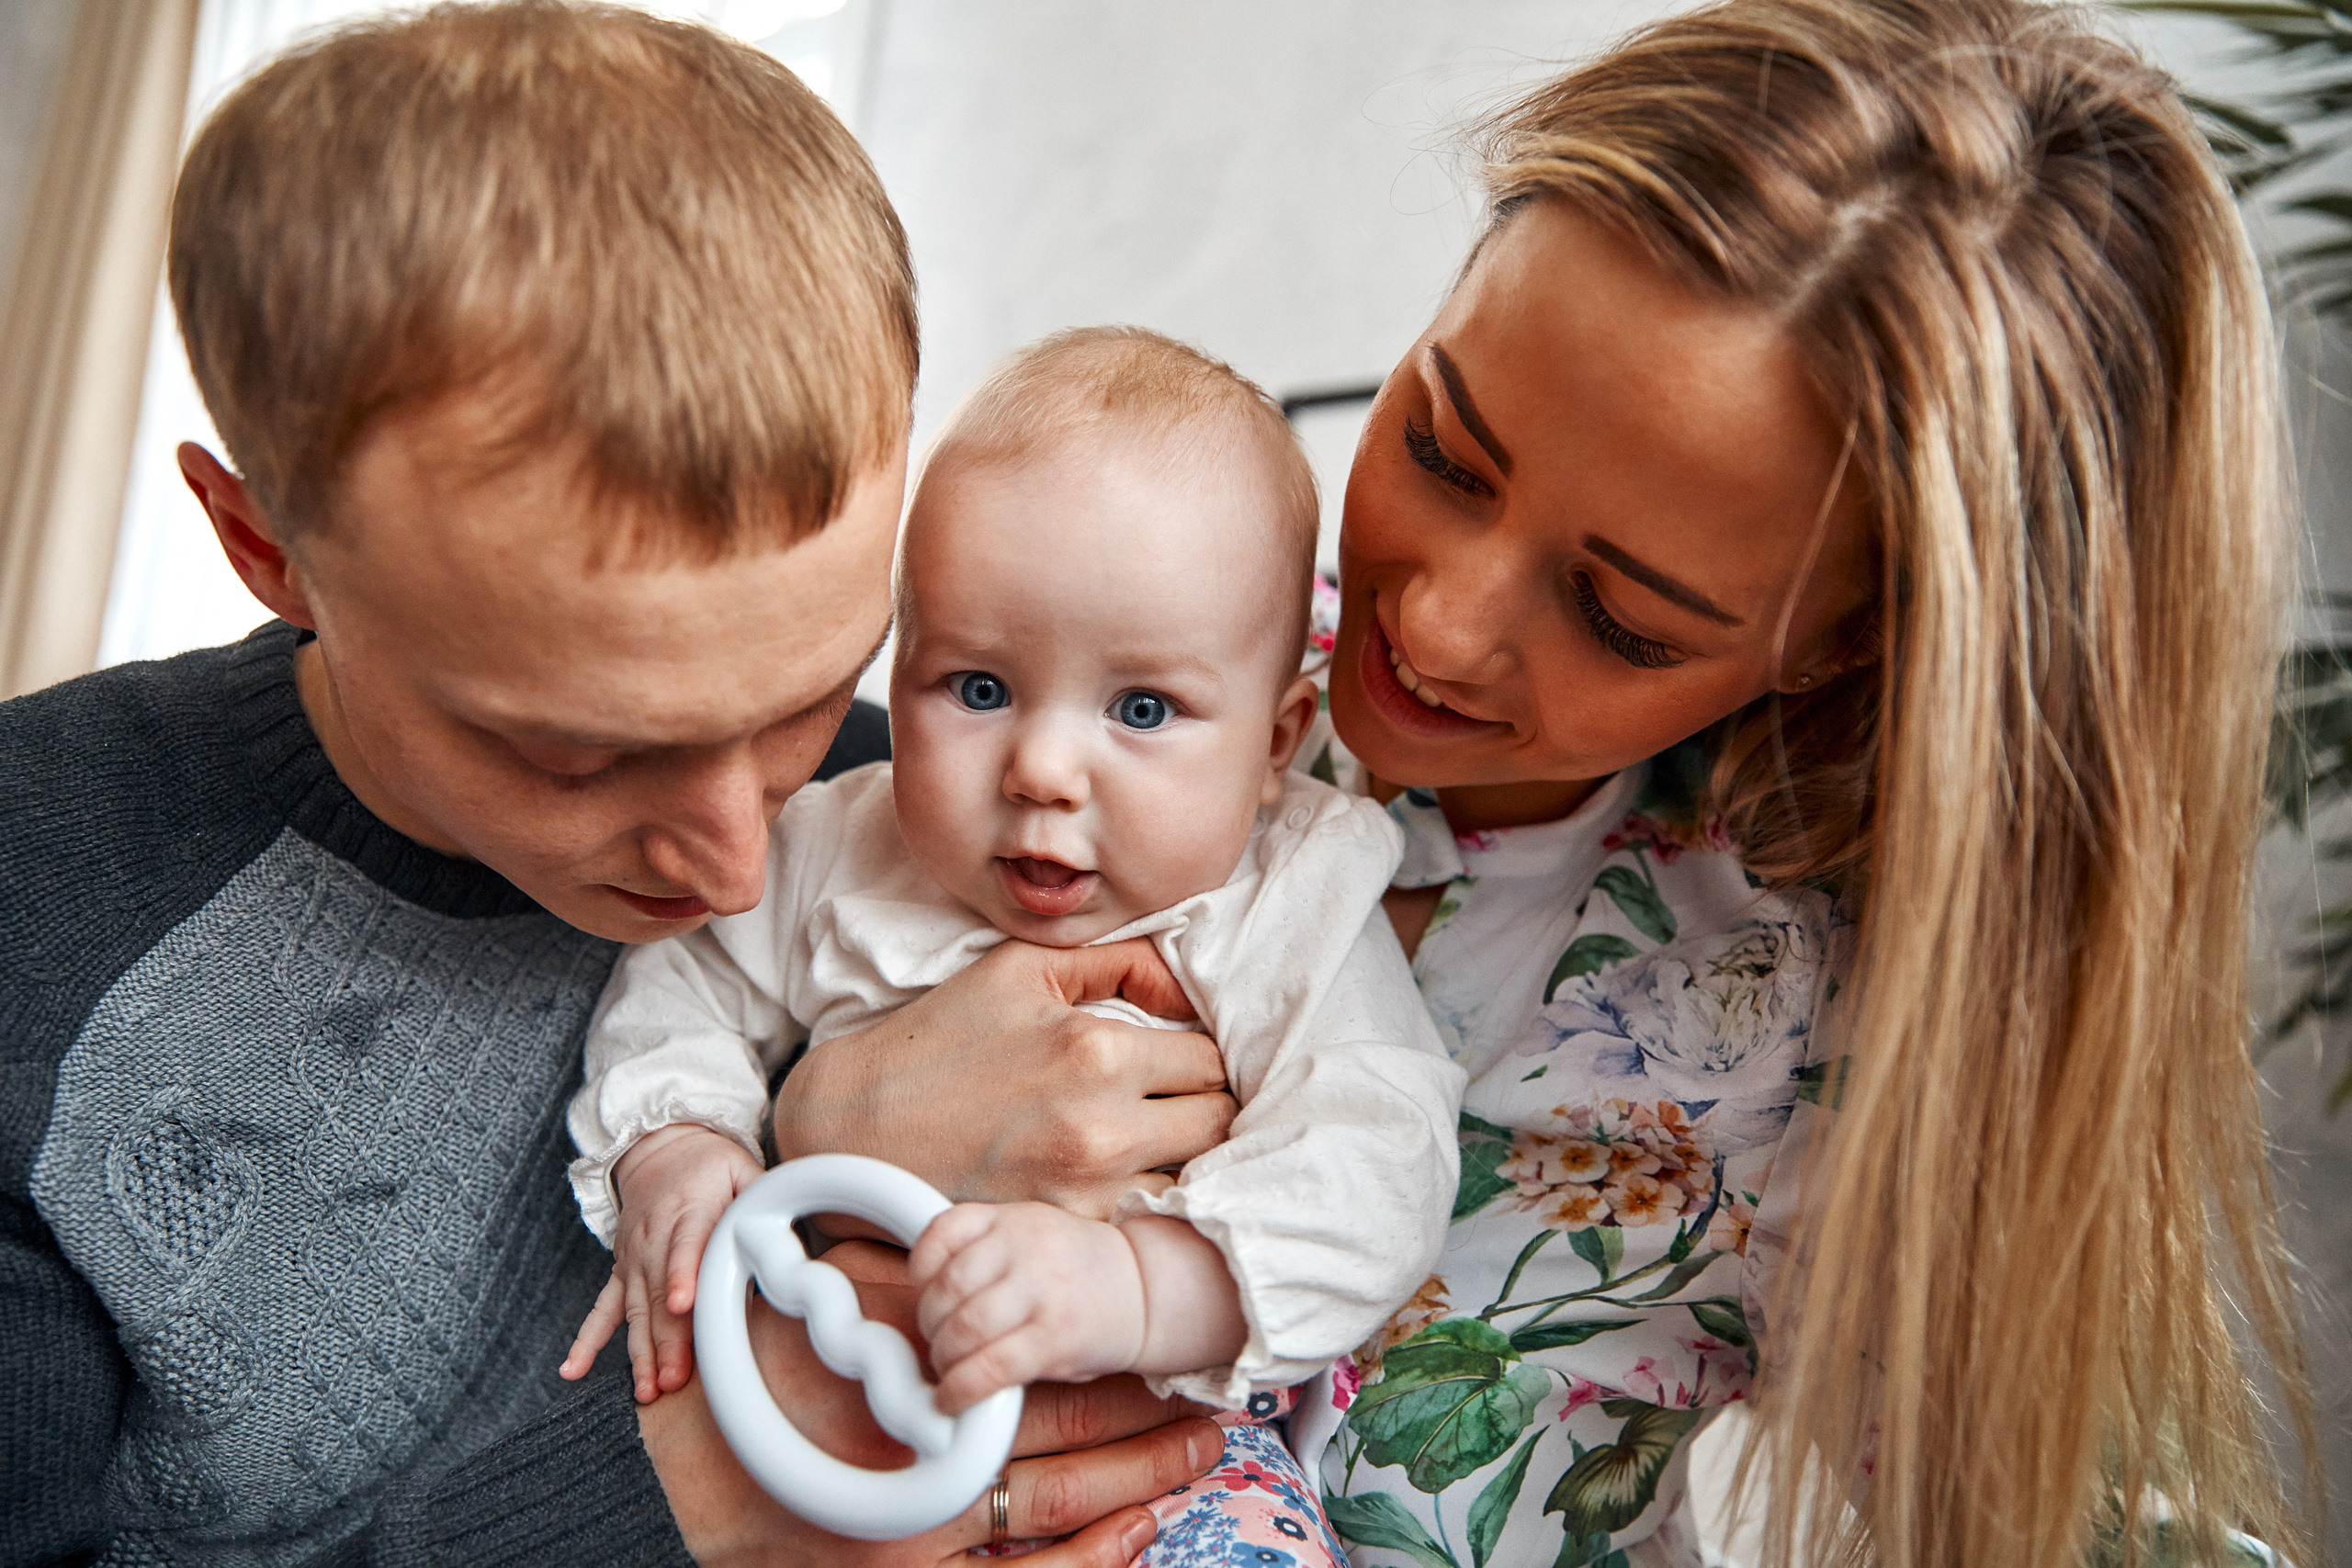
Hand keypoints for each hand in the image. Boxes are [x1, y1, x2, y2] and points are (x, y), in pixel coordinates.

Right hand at [561, 1123, 762, 1400]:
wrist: (660, 1147)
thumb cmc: (711, 1163)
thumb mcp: (742, 1166)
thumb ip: (763, 1195)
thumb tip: (785, 1226)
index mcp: (687, 1211)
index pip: (685, 1246)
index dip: (682, 1275)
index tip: (681, 1305)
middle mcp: (653, 1239)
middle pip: (658, 1293)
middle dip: (666, 1338)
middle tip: (673, 1378)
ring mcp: (633, 1259)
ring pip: (634, 1311)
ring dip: (640, 1352)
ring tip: (647, 1391)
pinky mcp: (621, 1271)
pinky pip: (601, 1309)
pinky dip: (586, 1340)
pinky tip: (572, 1371)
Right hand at [638, 1240, 1221, 1565]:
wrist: (677, 1479)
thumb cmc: (746, 1384)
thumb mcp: (828, 1317)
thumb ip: (905, 1297)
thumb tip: (967, 1261)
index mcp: (917, 1396)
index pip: (1042, 1391)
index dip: (1114, 1385)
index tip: (1173, 1373)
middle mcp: (927, 1471)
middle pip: (1065, 1453)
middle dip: (1145, 1439)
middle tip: (1210, 1426)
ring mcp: (919, 1538)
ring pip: (1055, 1515)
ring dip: (1133, 1492)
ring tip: (1190, 1471)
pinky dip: (1085, 1559)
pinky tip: (1132, 1536)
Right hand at [772, 938, 1235, 1217]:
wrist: (858, 1129)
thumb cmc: (940, 1039)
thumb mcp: (1023, 969)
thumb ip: (1120, 960)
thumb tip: (1187, 985)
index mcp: (1098, 1051)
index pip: (1212, 1058)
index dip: (1201, 1052)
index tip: (1177, 1055)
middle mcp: (1104, 1127)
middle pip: (1219, 1121)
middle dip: (1205, 1103)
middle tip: (1173, 1096)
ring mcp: (1087, 1188)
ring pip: (1195, 1176)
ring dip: (1184, 1156)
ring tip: (1150, 1137)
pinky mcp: (1066, 1231)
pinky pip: (1147, 1218)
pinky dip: (1147, 1198)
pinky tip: (1119, 1175)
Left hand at [910, 1203, 1143, 1414]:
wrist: (1147, 1290)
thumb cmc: (1078, 1270)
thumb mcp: (1031, 1234)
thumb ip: (984, 1251)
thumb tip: (923, 1299)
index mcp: (1013, 1218)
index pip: (941, 1233)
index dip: (920, 1271)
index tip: (924, 1294)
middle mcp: (1025, 1247)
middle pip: (946, 1289)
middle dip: (930, 1325)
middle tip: (939, 1342)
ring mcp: (1042, 1291)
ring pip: (963, 1330)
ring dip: (944, 1360)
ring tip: (951, 1370)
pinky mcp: (1055, 1339)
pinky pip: (990, 1368)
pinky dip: (961, 1390)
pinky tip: (954, 1399)